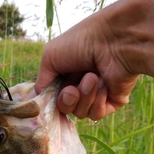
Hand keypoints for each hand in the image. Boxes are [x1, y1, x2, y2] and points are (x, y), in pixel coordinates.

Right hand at [35, 5, 140, 120]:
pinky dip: (97, 101)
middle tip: (73, 89)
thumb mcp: (50, 56)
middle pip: (65, 108)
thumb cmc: (82, 41)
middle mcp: (81, 85)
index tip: (49, 98)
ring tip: (92, 78)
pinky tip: (104, 84)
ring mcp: (97, 94)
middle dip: (67, 101)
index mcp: (67, 73)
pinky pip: (96, 114)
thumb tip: (37, 99)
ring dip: (84, 97)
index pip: (54, 97)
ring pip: (80, 113)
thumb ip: (41, 81)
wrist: (115, 39)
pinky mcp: (113, 102)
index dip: (51, 100)